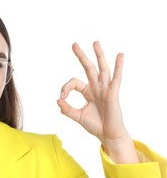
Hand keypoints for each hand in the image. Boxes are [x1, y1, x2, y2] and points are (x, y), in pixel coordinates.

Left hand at [57, 41, 137, 162]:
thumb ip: (67, 109)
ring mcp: (105, 89)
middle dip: (81, 56)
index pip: (74, 82)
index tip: (62, 97)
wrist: (108, 135)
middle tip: (74, 44)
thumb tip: (57, 100)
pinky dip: (118, 66)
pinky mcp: (113, 93)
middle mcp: (96, 87)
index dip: (65, 88)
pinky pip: (116, 78)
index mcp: (87, 92)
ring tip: (95, 43)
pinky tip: (120, 55)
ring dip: (99, 55)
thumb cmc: (95, 125)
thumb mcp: (77, 116)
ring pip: (102, 69)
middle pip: (88, 68)